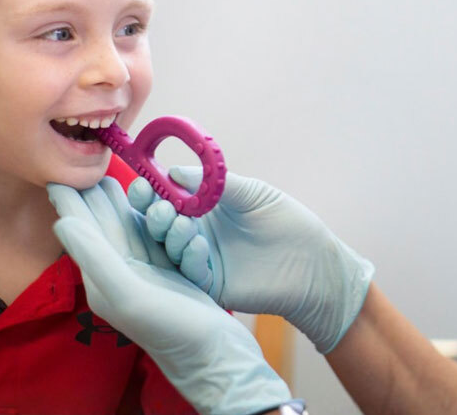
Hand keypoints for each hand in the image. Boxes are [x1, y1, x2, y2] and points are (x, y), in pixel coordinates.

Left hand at [47, 178, 291, 414]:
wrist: (215, 355)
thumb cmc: (170, 328)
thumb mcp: (126, 292)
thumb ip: (94, 256)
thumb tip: (62, 221)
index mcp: (103, 276)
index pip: (81, 231)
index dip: (69, 202)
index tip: (54, 173)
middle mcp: (121, 272)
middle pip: (104, 224)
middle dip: (92, 194)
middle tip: (81, 163)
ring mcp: (146, 271)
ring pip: (129, 226)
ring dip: (119, 200)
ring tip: (109, 174)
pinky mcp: (170, 271)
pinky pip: (155, 235)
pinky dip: (149, 213)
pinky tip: (148, 198)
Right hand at [129, 168, 374, 353]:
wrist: (313, 262)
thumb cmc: (287, 222)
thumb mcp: (251, 192)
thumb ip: (214, 182)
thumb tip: (174, 172)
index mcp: (202, 207)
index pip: (164, 196)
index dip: (150, 190)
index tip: (143, 184)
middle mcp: (195, 233)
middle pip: (158, 224)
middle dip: (153, 213)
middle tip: (160, 208)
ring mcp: (200, 260)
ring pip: (168, 248)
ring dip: (169, 234)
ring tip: (183, 225)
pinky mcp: (210, 285)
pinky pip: (188, 272)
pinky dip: (188, 257)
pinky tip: (198, 246)